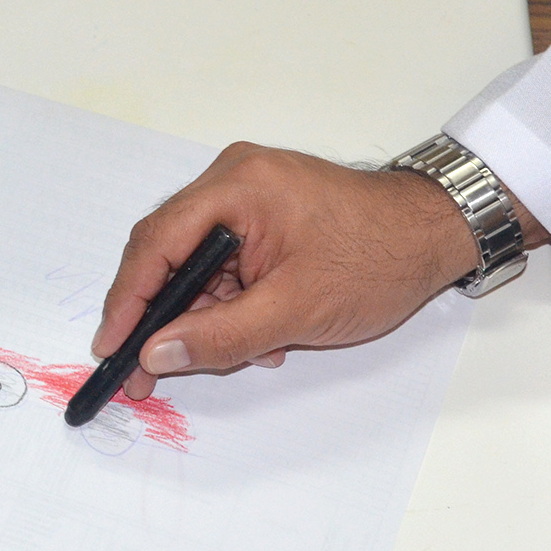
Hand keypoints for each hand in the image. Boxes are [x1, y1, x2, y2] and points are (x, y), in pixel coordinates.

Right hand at [91, 142, 533, 399]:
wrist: (438, 234)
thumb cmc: (378, 261)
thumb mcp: (296, 310)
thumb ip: (220, 335)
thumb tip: (158, 355)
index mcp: (236, 186)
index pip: (156, 244)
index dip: (127, 301)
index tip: (111, 348)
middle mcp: (232, 178)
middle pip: (169, 252)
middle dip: (164, 316)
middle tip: (148, 372)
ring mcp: (248, 193)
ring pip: (198, 263)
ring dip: (207, 314)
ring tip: (238, 355)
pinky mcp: (264, 212)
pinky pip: (226, 260)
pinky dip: (233, 301)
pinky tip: (261, 335)